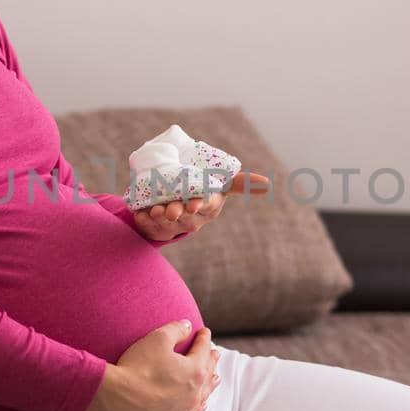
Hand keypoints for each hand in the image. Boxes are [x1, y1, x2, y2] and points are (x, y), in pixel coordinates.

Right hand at [79, 320, 221, 410]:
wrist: (117, 400)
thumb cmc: (137, 367)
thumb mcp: (157, 339)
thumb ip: (176, 330)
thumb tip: (188, 325)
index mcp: (195, 371)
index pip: (203, 350)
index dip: (203, 338)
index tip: (204, 332)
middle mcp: (195, 393)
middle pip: (207, 372)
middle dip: (211, 360)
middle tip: (214, 353)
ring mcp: (184, 410)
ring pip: (204, 394)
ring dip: (210, 383)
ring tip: (216, 377)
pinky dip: (199, 405)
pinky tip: (202, 403)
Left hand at [131, 170, 269, 242]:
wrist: (175, 201)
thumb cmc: (201, 192)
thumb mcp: (220, 185)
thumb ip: (240, 183)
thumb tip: (268, 184)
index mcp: (208, 208)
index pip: (206, 208)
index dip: (200, 206)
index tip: (193, 204)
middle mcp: (192, 219)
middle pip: (185, 219)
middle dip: (178, 214)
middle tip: (172, 209)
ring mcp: (173, 225)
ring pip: (166, 224)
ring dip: (160, 218)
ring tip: (154, 211)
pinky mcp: (155, 228)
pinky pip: (149, 228)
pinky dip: (144, 222)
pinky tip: (141, 216)